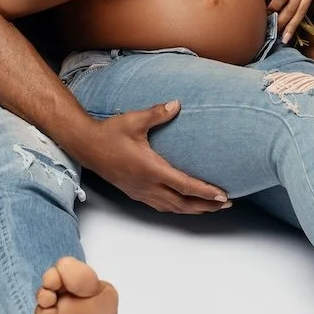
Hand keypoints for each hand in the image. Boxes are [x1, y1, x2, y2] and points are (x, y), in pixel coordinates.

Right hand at [82, 103, 230, 212]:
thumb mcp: (135, 120)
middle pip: (183, 203)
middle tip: (227, 203)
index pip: (185, 185)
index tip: (223, 195)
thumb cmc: (110, 133)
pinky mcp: (136, 192)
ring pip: (172, 208)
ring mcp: (141, 192)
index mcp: (151, 169)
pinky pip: (161, 206)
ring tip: (212, 207)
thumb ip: (157, 113)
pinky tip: (184, 205)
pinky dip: (178, 208)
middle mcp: (148, 185)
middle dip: (206, 205)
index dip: (206, 192)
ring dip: (194, 209)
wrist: (87, 146)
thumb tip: (177, 104)